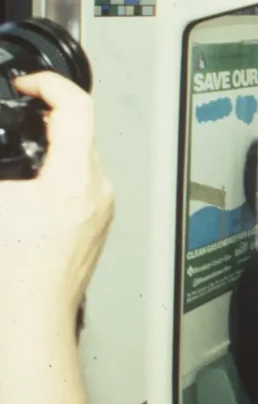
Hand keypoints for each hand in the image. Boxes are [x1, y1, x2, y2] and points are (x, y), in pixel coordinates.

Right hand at [0, 73, 113, 336]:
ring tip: (22, 150)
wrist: (31, 320)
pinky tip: (30, 189)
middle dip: (44, 119)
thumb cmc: (11, 276)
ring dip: (51, 148)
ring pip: (82, 158)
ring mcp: (102, 208)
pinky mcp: (98, 224)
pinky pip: (82, 184)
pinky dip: (57, 175)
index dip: (47, 84)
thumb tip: (4, 159)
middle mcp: (97, 190)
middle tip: (17, 114)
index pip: (76, 106)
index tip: (26, 84)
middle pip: (80, 131)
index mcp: (73, 179)